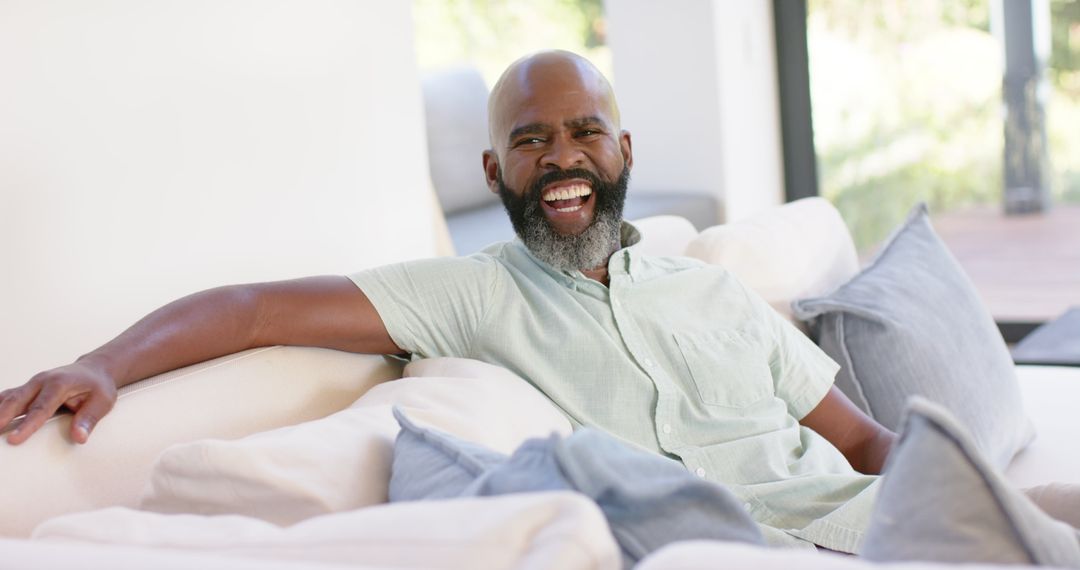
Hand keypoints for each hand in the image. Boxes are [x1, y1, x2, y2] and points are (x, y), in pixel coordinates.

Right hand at [0, 361, 116, 444]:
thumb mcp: (103, 401)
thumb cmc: (98, 386)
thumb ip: (89, 418)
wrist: (94, 370)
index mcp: (60, 384)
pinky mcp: (26, 389)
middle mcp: (41, 381)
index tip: (14, 439)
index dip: (27, 425)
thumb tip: (79, 437)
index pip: (41, 408)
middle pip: (17, 400)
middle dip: (1, 417)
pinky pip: (7, 397)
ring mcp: (31, 384)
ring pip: (8, 398)